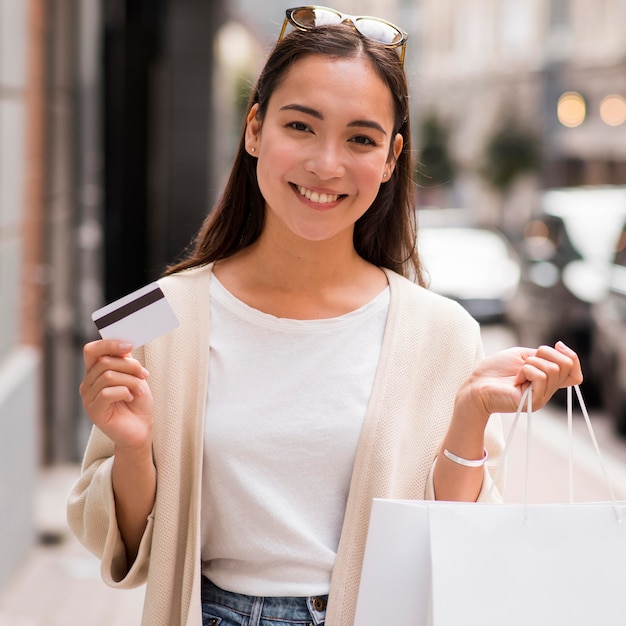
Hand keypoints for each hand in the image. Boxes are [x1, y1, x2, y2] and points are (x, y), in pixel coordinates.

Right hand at [80, 340, 153, 449]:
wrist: (141, 427)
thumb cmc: (137, 401)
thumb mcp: (134, 376)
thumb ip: (125, 361)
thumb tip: (123, 346)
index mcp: (95, 372)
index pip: (91, 350)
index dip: (109, 344)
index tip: (129, 346)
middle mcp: (88, 383)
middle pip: (104, 362)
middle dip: (130, 366)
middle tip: (144, 374)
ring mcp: (88, 397)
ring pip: (108, 376)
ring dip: (130, 381)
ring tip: (139, 390)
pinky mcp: (93, 411)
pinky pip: (107, 392)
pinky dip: (124, 392)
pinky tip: (130, 398)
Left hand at [458, 341, 582, 419]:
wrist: (475, 385)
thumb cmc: (494, 370)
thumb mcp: (522, 356)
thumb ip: (543, 356)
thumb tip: (563, 349)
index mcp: (546, 381)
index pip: (575, 373)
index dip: (571, 356)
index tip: (557, 345)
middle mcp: (547, 391)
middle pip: (566, 366)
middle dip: (546, 354)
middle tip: (526, 360)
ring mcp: (541, 398)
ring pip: (553, 369)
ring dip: (532, 363)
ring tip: (518, 371)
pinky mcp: (533, 402)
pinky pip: (541, 376)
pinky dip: (526, 370)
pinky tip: (516, 379)